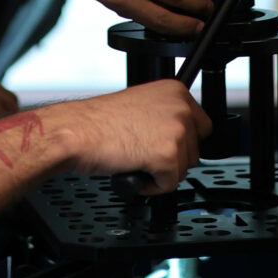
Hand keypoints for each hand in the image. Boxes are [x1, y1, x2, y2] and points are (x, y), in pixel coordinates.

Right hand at [56, 80, 211, 192]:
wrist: (77, 131)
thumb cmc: (98, 121)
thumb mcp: (141, 104)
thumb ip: (164, 114)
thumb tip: (178, 133)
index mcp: (176, 91)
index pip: (201, 126)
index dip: (181, 142)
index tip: (165, 145)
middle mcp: (181, 108)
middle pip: (194, 150)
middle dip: (171, 158)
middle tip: (144, 153)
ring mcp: (176, 131)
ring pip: (183, 168)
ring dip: (161, 172)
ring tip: (136, 159)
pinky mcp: (167, 155)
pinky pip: (169, 184)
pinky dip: (152, 186)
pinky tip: (133, 171)